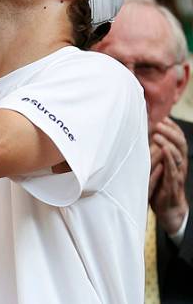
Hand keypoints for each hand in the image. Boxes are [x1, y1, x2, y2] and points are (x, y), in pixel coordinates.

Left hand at [150, 117, 188, 234]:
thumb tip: (144, 135)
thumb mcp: (157, 165)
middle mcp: (180, 164)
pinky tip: (164, 149)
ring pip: (177, 154)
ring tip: (157, 134)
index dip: (172, 127)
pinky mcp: (173, 184)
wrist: (167, 208)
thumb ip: (154, 152)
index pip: (178, 138)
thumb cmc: (160, 184)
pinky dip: (168, 158)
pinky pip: (173, 169)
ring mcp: (178, 173)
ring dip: (168, 142)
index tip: (163, 117)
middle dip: (170, 131)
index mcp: (177, 158)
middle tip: (159, 123)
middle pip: (180, 143)